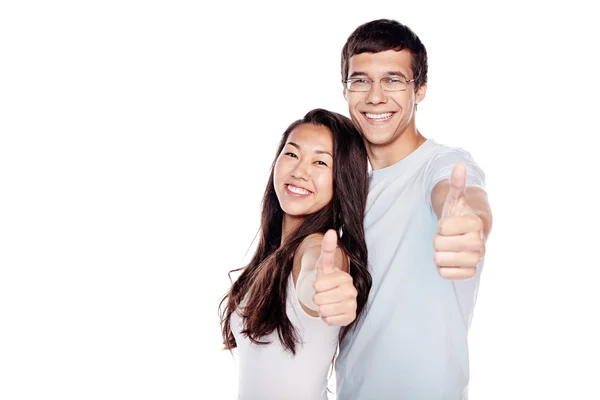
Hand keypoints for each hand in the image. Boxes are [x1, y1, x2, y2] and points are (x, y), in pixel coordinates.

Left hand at [312, 229, 357, 325]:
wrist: (333, 296)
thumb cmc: (327, 279)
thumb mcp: (324, 264)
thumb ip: (328, 249)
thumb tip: (331, 231)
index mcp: (345, 278)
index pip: (318, 285)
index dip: (315, 285)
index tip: (321, 284)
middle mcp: (352, 291)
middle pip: (319, 299)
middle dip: (317, 298)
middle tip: (324, 294)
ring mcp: (352, 305)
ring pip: (323, 310)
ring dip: (321, 308)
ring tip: (328, 302)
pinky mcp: (350, 317)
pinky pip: (328, 320)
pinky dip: (327, 317)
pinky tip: (332, 311)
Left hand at [434, 163, 484, 279]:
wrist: (471, 235)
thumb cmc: (460, 215)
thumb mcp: (456, 199)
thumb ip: (457, 184)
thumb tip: (459, 165)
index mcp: (475, 224)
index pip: (442, 227)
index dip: (441, 225)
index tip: (450, 224)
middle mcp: (479, 243)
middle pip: (438, 244)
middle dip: (438, 239)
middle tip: (448, 236)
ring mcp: (476, 260)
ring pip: (439, 260)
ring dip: (438, 253)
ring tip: (448, 247)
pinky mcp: (470, 273)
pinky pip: (444, 274)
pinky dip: (442, 268)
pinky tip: (450, 259)